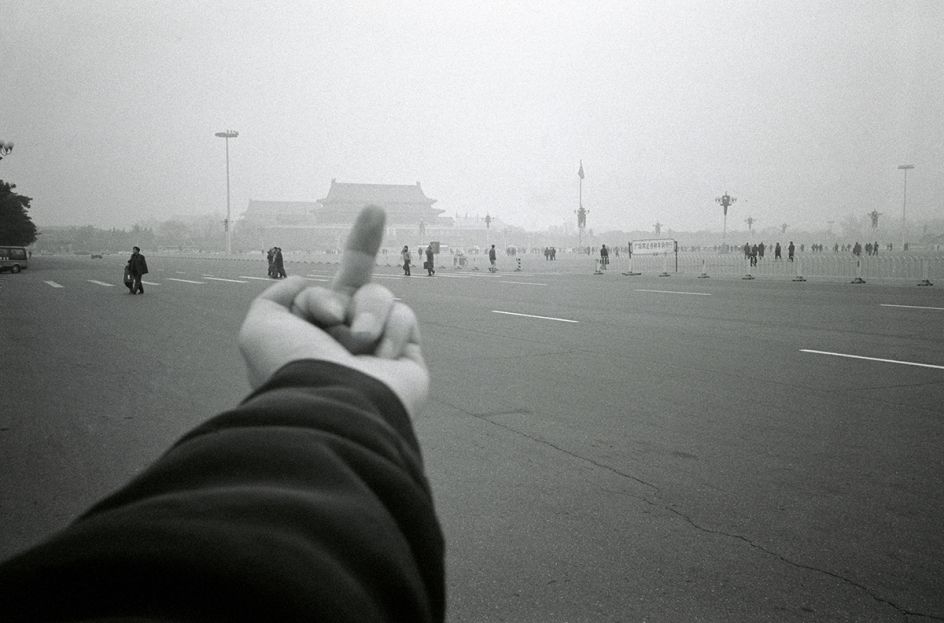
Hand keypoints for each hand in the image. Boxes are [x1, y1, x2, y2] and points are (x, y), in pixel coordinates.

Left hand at [238, 206, 427, 416]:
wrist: (333, 401)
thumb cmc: (293, 365)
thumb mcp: (261, 326)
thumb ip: (277, 297)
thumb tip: (305, 283)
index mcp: (310, 332)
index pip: (325, 288)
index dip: (348, 252)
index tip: (368, 216)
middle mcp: (344, 338)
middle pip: (360, 281)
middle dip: (365, 241)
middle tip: (372, 212)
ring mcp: (378, 347)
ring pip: (380, 296)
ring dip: (366, 313)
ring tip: (356, 343)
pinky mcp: (408, 357)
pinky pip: (405, 317)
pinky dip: (390, 330)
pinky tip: (378, 357)